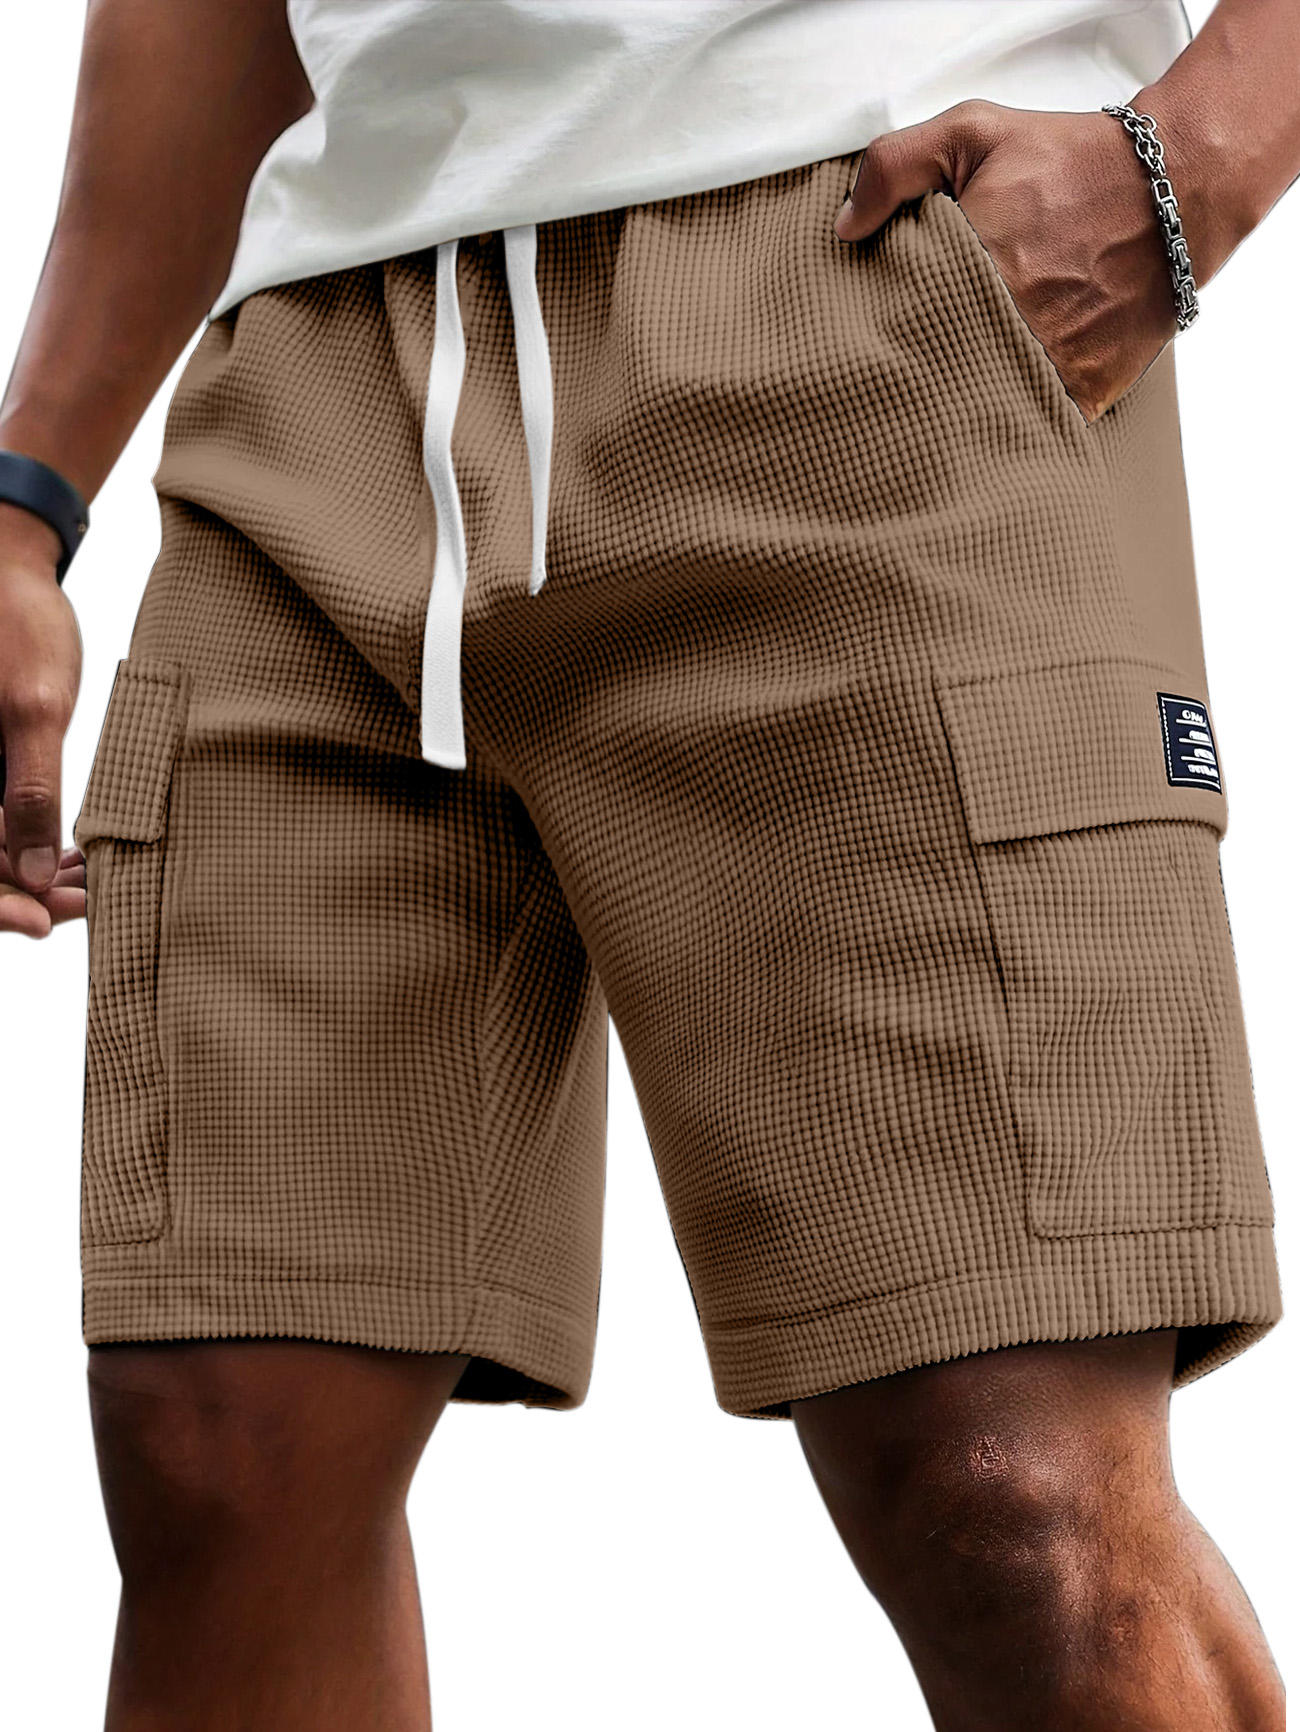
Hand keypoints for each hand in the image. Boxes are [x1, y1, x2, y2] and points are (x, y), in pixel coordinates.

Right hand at [0, 500, 85, 937]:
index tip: (46, 922)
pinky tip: (85, 857)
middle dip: (24, 895)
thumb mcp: (33, 707)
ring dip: (36, 876)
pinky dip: (37, 845)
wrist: (11, 567)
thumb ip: (30, 793)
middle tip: (88, 906)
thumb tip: (34, 877)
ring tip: (96, 885)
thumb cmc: (17, 622)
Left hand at [832, 100, 1183, 423]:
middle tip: (898, 375)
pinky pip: (1035, 425)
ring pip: (983, 407)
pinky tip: (994, 414)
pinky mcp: (1085, 391)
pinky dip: (1015, 422)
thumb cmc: (1069, 160)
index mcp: (974, 268)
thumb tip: (846, 227)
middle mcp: (1013, 324)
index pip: (900, 323)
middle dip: (915, 375)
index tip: (870, 336)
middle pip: (936, 374)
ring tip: (941, 399)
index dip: (882, 333)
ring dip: (962, 405)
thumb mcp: (974, 133)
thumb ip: (896, 166)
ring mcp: (1052, 365)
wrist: (1175, 190)